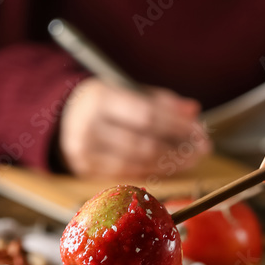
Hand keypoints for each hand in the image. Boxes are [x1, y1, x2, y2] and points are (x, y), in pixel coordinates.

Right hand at [59, 79, 210, 177]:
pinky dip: (153, 171)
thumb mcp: (128, 91)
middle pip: (144, 142)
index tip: (200, 131)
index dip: (178, 126)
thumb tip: (193, 111)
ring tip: (191, 158)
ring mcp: (84, 152)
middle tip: (203, 148)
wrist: (61, 117)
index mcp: (100, 98)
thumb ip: (161, 100)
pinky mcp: (85, 170)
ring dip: (171, 163)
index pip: (147, 115)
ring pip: (138, 162)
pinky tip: (170, 166)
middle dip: (179, 147)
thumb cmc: (104, 103)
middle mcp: (88, 126)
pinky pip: (128, 174)